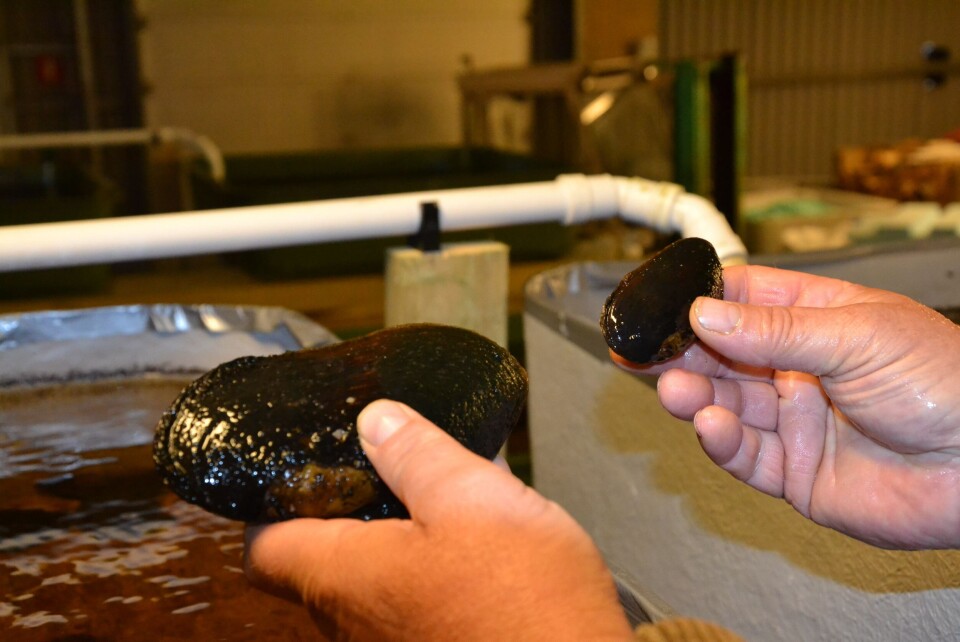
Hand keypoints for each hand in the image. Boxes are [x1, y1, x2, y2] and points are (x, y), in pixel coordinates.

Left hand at [245, 399, 632, 640]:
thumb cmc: (526, 605)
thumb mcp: (472, 499)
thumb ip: (417, 455)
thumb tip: (375, 421)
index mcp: (345, 577)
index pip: (263, 548)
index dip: (270, 503)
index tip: (300, 468)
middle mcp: (355, 623)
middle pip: (323, 558)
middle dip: (350, 506)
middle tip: (384, 463)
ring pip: (373, 579)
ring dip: (398, 533)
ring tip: (445, 490)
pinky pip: (413, 601)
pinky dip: (430, 563)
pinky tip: (481, 537)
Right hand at [613, 265, 959, 549]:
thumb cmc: (946, 384)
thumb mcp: (856, 336)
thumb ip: (773, 331)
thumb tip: (703, 314)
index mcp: (819, 321)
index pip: (744, 301)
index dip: (700, 301)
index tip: (659, 303)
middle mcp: (801, 370)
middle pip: (722, 356)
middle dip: (680, 353)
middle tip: (639, 351)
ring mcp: (796, 423)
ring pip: (726, 406)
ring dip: (694, 397)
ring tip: (673, 390)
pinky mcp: (796, 474)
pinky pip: (746, 457)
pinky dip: (721, 443)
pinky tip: (709, 426)